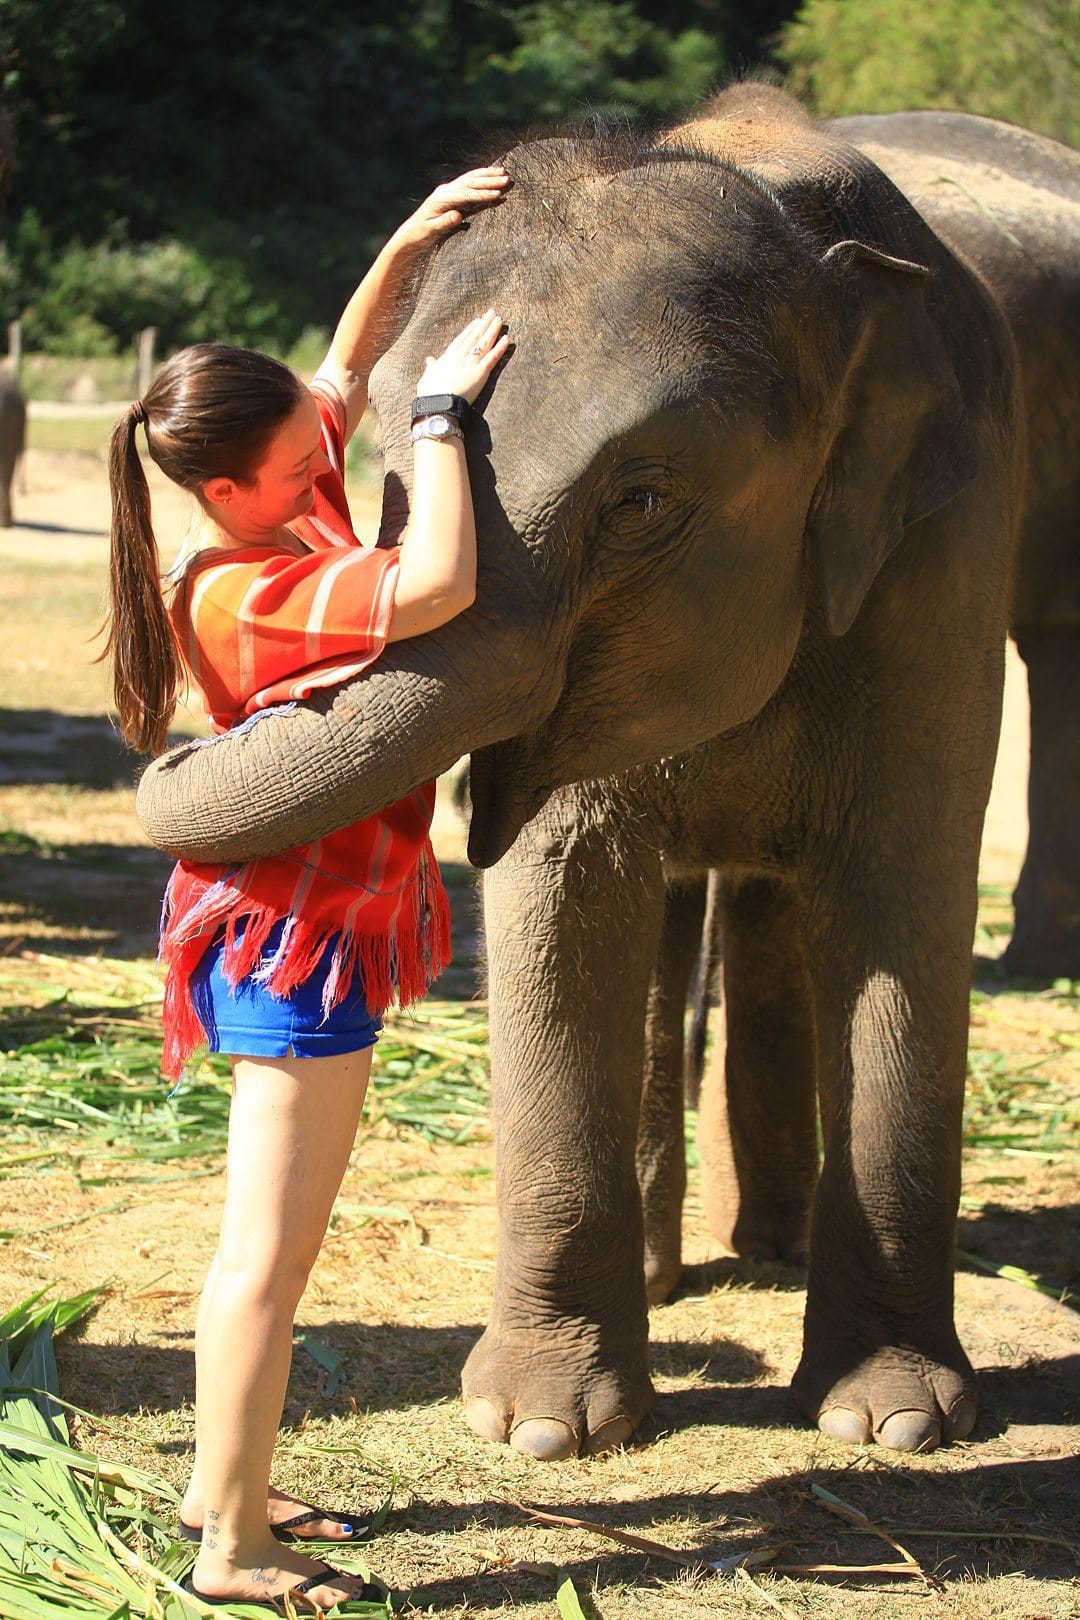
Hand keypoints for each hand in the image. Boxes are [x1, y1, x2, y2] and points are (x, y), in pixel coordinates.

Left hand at [394, 167, 509, 252]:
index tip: (498, 194)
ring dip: (488, 175)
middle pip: (470, 182)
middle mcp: (445, 190)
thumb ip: (444, 222)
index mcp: (441, 199)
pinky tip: (492, 173)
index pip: (466, 194)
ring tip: (504, 173)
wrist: (410, 233)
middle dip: (490, 181)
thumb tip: (458, 215)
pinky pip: (468, 181)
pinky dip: (481, 176)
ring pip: (470, 178)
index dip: (482, 194)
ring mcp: (448, 189)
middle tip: (507, 180)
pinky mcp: (451, 192)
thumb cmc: (420, 234)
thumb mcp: (430, 231)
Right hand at [417, 310, 509, 404]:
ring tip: (500, 320)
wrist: (438, 404)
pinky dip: (500, 348)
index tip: (477, 321)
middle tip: (492, 313)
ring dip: (492, 330)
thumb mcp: (427, 377)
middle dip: (484, 324)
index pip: (461, 339)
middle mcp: (460, 356)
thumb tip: (429, 360)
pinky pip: (492, 358)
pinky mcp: (480, 373)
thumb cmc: (431, 393)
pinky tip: (507, 339)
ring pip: (484, 343)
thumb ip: (431, 366)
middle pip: (474, 337)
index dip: (470, 329)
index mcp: (448, 357)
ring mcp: (470, 363)